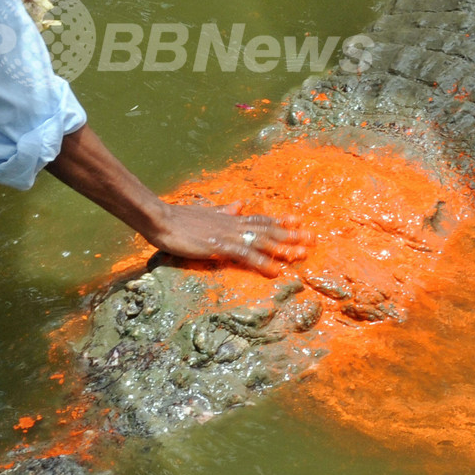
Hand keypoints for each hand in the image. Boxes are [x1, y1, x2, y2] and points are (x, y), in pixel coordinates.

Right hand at [149, 199, 311, 275]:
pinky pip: (246, 255)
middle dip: (290, 234)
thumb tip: (239, 204)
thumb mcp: (206, 212)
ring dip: (283, 247)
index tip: (298, 220)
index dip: (280, 220)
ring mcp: (227, 234)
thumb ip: (224, 210)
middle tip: (312, 239)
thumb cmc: (179, 218)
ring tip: (302, 254)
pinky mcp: (219, 246)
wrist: (161, 219)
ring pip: (262, 240)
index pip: (260, 218)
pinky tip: (275, 271)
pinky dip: (262, 262)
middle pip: (267, 228)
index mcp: (229, 217)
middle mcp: (233, 223)